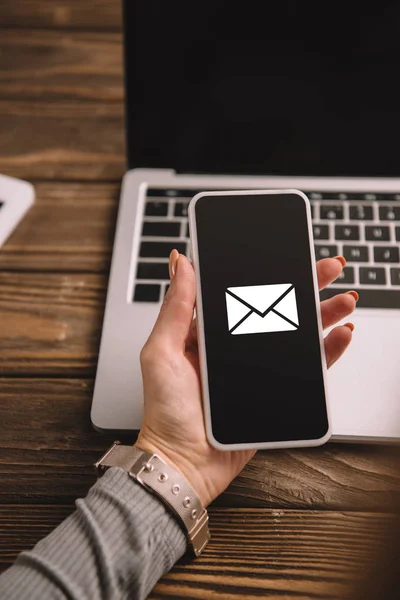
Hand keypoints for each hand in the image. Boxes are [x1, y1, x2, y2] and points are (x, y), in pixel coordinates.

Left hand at [136, 251, 355, 506]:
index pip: (240, 293)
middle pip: (275, 308)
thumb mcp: (160, 352)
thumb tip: (180, 264)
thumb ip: (175, 308)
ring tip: (341, 300)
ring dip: (320, 314)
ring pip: (294, 333)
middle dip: (303, 287)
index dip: (265, 274)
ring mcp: (254, 367)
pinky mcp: (271, 390)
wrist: (184, 463)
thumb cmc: (166, 412)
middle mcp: (232, 346)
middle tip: (327, 269)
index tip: (285, 256)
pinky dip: (324, 351)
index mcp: (206, 332)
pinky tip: (337, 336)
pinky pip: (303, 367)